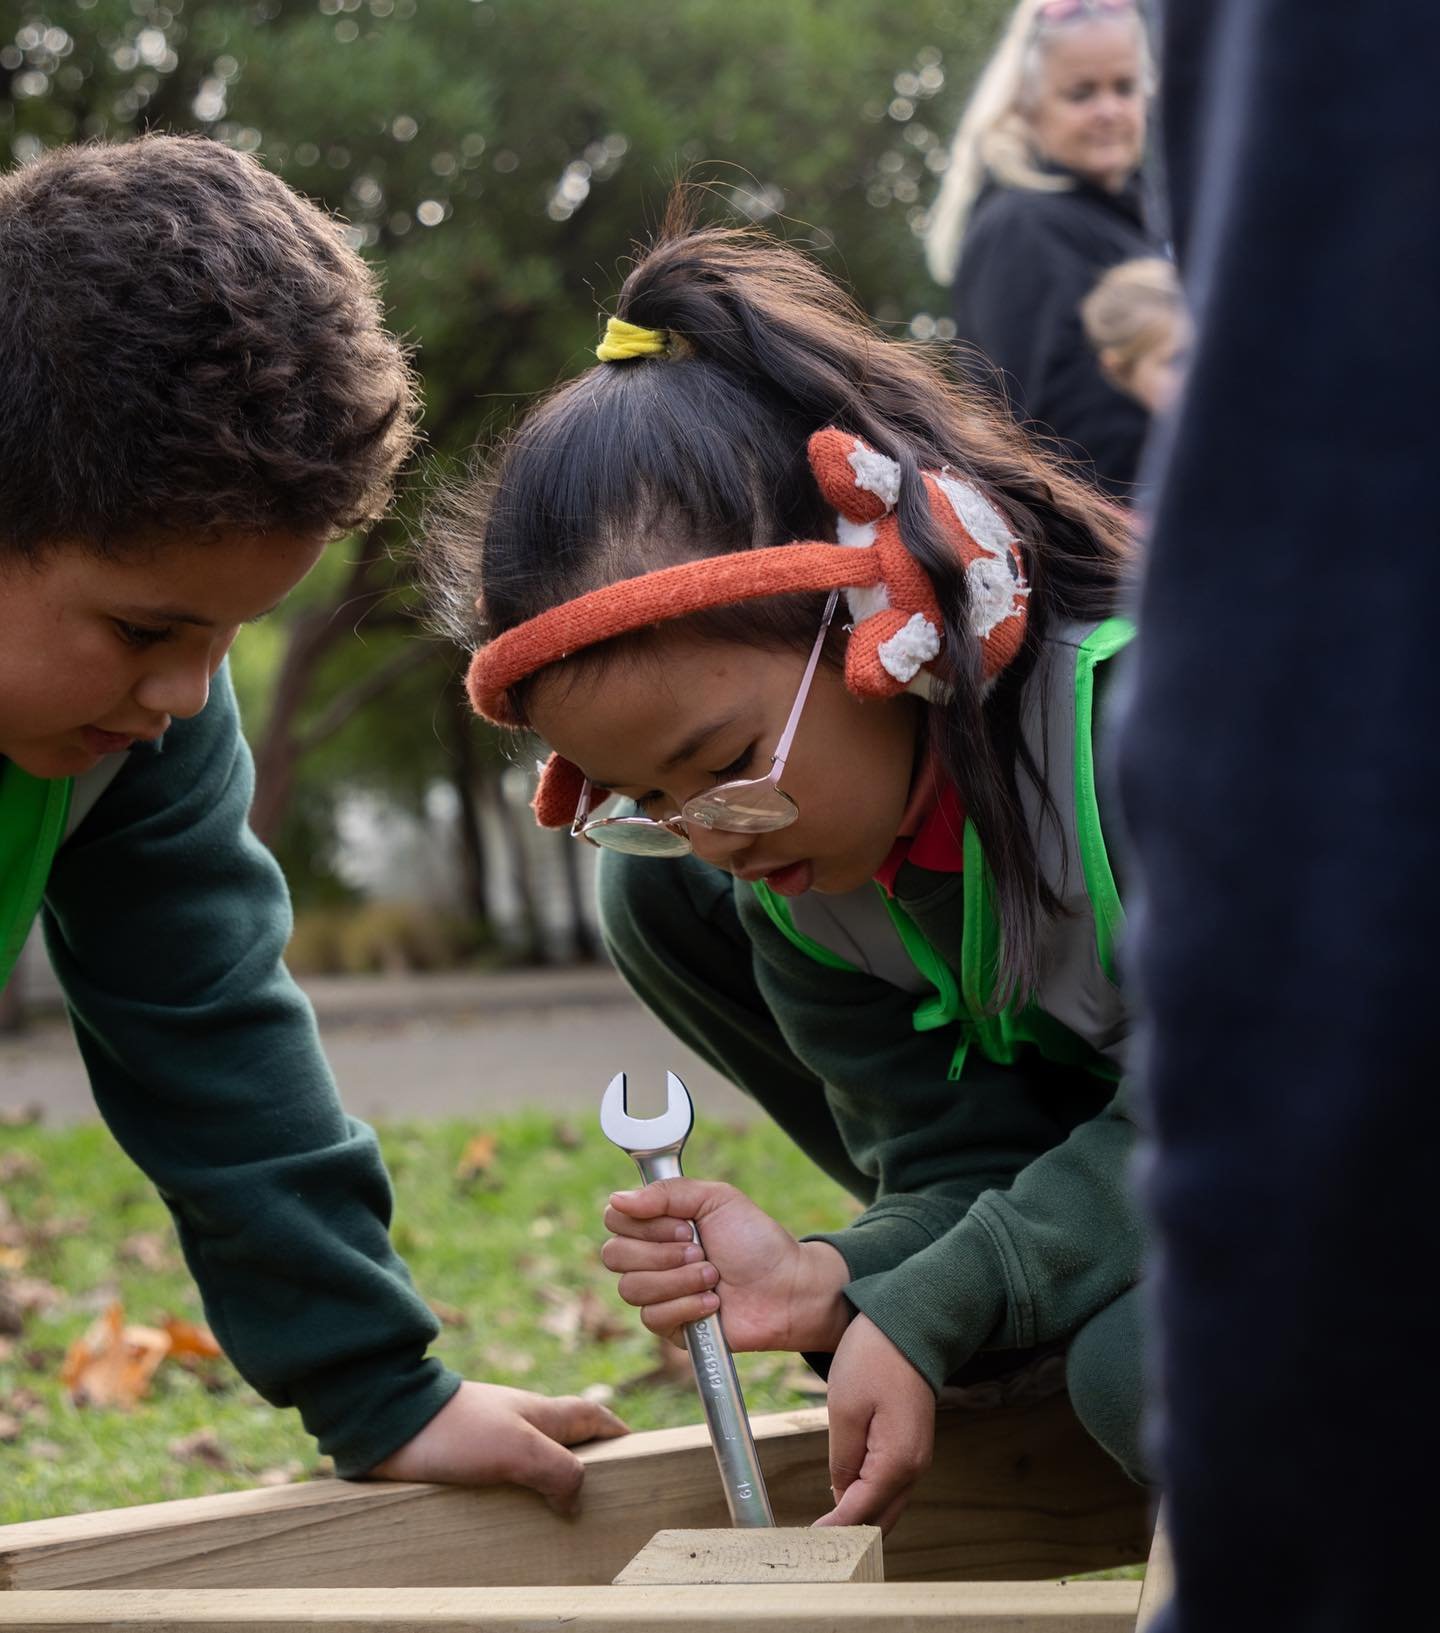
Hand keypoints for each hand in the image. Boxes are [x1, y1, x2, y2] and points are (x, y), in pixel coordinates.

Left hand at [366, 1380, 627, 1514]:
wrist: (390, 1421)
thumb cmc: (455, 1429)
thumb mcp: (517, 1449)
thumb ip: (557, 1470)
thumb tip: (579, 1498)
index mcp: (542, 1412)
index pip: (593, 1416)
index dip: (617, 1433)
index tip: (637, 1452)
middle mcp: (521, 1421)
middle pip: (567, 1438)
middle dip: (587, 1460)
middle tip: (601, 1497)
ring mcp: (492, 1438)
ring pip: (534, 1458)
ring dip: (549, 1482)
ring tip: (559, 1522)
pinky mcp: (464, 1457)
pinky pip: (503, 1475)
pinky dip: (517, 1492)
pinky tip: (511, 1518)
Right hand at [602, 1178, 851, 1353]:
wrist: (787, 1287)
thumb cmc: (756, 1240)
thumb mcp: (716, 1199)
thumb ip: (667, 1193)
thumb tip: (616, 1199)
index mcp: (659, 1222)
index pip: (615, 1219)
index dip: (644, 1224)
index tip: (684, 1225)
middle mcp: (652, 1256)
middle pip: (614, 1255)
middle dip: (662, 1253)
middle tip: (701, 1250)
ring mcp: (659, 1292)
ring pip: (631, 1288)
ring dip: (678, 1279)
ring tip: (713, 1276)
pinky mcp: (671, 1327)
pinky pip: (652, 1318)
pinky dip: (686, 1305)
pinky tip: (713, 1302)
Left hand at [814, 1315, 934, 1533]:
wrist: (910, 1323)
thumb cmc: (875, 1358)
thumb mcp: (845, 1407)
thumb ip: (843, 1459)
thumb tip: (841, 1497)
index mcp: (897, 1462)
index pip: (861, 1514)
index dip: (833, 1533)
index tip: (808, 1547)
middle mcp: (913, 1467)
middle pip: (880, 1520)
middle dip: (850, 1536)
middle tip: (814, 1546)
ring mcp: (916, 1456)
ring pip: (887, 1505)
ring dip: (860, 1519)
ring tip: (825, 1531)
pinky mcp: (911, 1443)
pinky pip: (890, 1484)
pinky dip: (869, 1499)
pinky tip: (846, 1500)